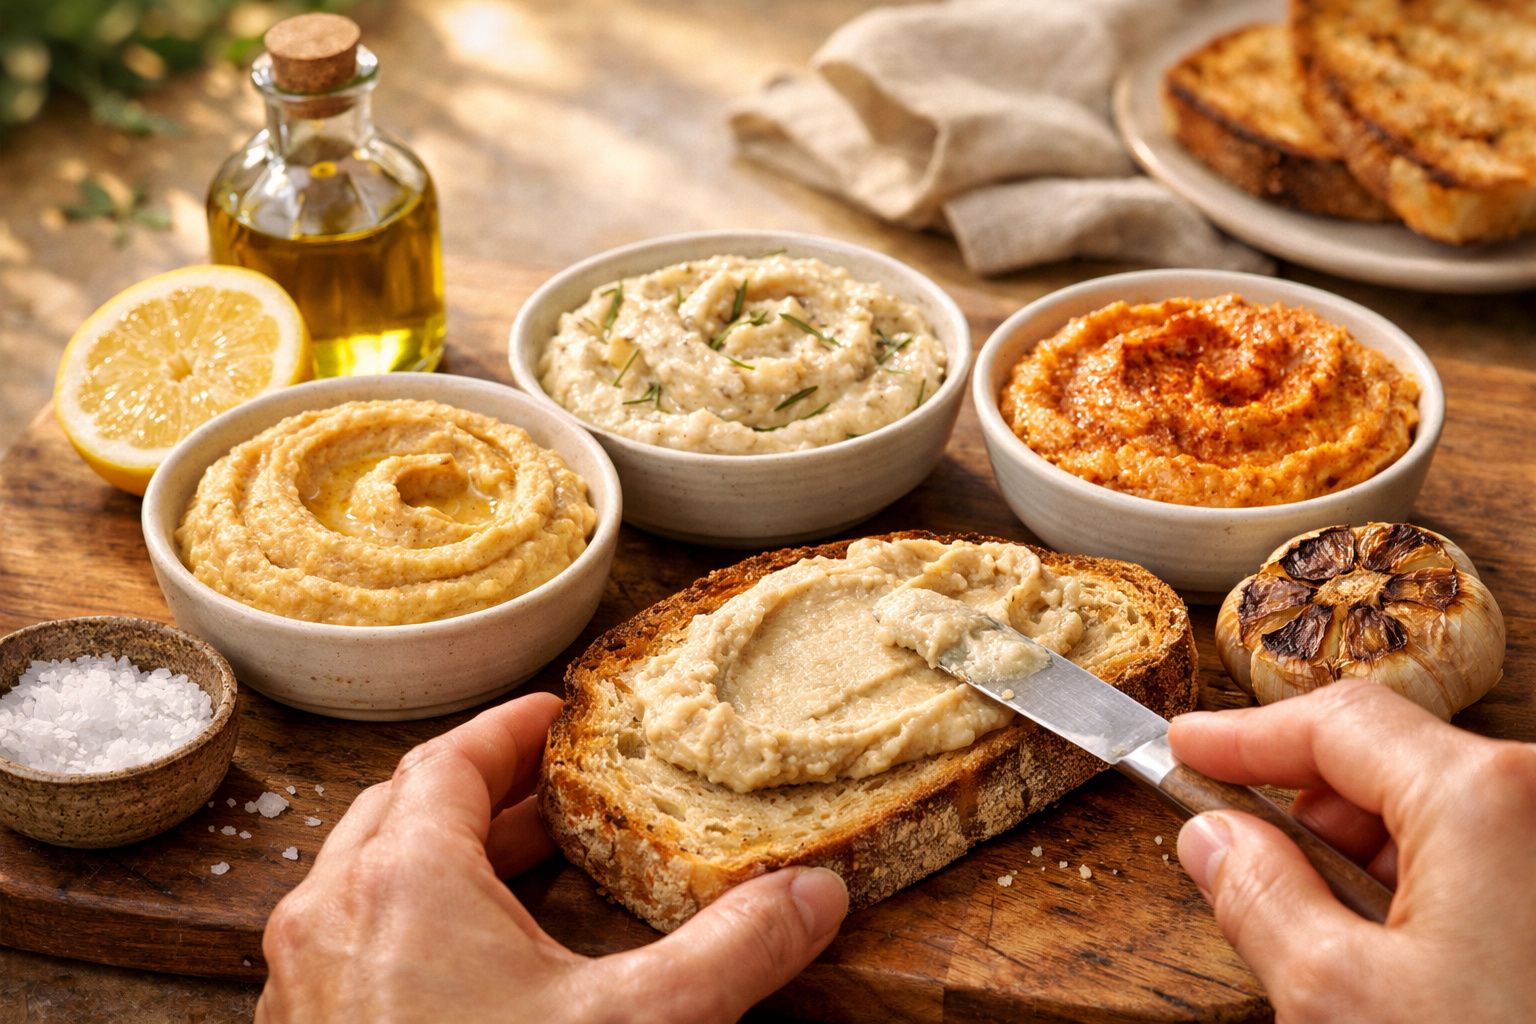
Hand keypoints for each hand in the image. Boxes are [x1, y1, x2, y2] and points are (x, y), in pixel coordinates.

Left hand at [256, 693, 847, 1023]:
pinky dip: (412, 924)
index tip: (557, 717)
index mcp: (401, 883)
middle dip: (483, 792)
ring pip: (368, 880)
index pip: (449, 761)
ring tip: (524, 869)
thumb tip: (812, 895)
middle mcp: (332, 920)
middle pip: (402, 811)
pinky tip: (475, 967)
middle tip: (553, 793)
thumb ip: (733, 951)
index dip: (511, 731)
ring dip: (444, 859)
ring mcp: (307, 986)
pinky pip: (353, 946)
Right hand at [1168, 679, 1535, 1021]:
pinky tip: (1403, 961)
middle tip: (1238, 855)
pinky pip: (1493, 858)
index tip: (1187, 746)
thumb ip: (1259, 897)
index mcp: (1485, 800)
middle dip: (1306, 807)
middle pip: (1392, 763)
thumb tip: (1215, 841)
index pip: (1335, 724)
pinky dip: (1430, 888)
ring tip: (1328, 940)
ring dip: (1368, 857)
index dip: (1242, 735)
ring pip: (1443, 815)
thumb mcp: (1340, 1001)